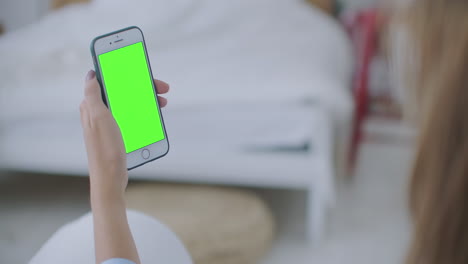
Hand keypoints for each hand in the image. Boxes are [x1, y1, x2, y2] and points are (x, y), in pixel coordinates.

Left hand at [80, 70, 169, 200]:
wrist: (110, 178)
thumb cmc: (105, 149)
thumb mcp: (99, 118)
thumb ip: (93, 95)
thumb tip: (91, 75)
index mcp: (92, 106)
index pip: (110, 81)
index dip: (126, 74)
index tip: (144, 71)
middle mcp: (98, 113)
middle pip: (123, 92)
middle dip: (143, 87)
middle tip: (162, 89)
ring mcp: (108, 123)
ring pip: (130, 104)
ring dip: (146, 100)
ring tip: (162, 102)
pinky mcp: (117, 133)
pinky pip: (132, 116)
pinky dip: (144, 113)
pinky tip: (154, 116)